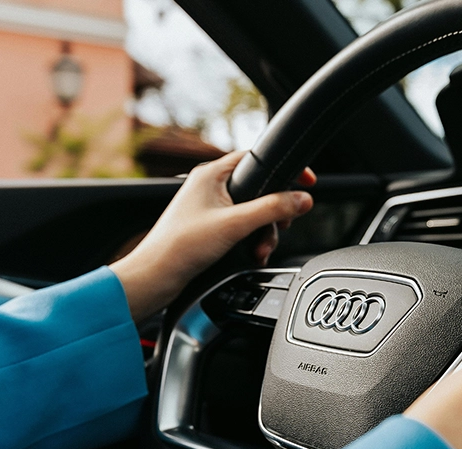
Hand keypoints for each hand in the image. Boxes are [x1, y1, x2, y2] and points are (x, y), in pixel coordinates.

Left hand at [110, 152, 315, 320]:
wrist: (156, 276)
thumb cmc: (181, 246)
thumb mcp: (235, 225)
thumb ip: (272, 209)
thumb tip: (301, 199)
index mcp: (212, 174)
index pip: (256, 159)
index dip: (283, 170)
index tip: (305, 182)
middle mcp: (210, 187)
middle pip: (259, 190)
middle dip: (273, 214)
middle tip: (280, 227)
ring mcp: (210, 208)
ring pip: (251, 213)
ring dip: (262, 232)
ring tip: (259, 250)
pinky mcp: (209, 228)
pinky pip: (241, 227)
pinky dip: (250, 240)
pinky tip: (251, 255)